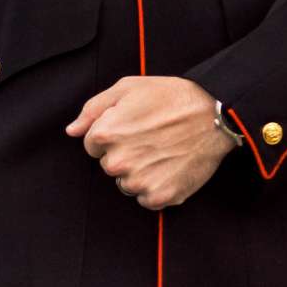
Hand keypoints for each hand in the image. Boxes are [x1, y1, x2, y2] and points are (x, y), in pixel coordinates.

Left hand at [65, 75, 235, 210]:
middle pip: (109, 166)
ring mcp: (139, 182)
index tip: (133, 127)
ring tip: (162, 151)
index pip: (92, 145)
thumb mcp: (128, 88)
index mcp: (106, 134)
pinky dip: (156, 187)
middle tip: (150, 138)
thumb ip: (93, 109)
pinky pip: (146, 199)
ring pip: (127, 183)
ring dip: (139, 172)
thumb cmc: (171, 97)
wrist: (214, 115)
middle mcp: (118, 161)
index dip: (112, 134)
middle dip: (124, 154)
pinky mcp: (160, 196)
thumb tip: (71, 131)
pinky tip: (170, 166)